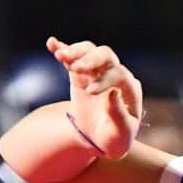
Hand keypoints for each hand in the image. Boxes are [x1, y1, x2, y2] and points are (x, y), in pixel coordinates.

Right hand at [47, 36, 143, 158]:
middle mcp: (116, 76)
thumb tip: (113, 93)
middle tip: (76, 67)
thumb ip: (118, 115)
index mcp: (130, 90)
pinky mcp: (81, 74)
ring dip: (76, 51)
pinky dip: (63, 49)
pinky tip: (52, 44)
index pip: (119, 76)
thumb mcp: (120, 133)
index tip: (90, 92)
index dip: (105, 81)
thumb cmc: (114, 138)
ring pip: (89, 51)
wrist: (100, 139)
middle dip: (91, 59)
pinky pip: (73, 58)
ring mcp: (98, 72)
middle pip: (106, 56)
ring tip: (61, 56)